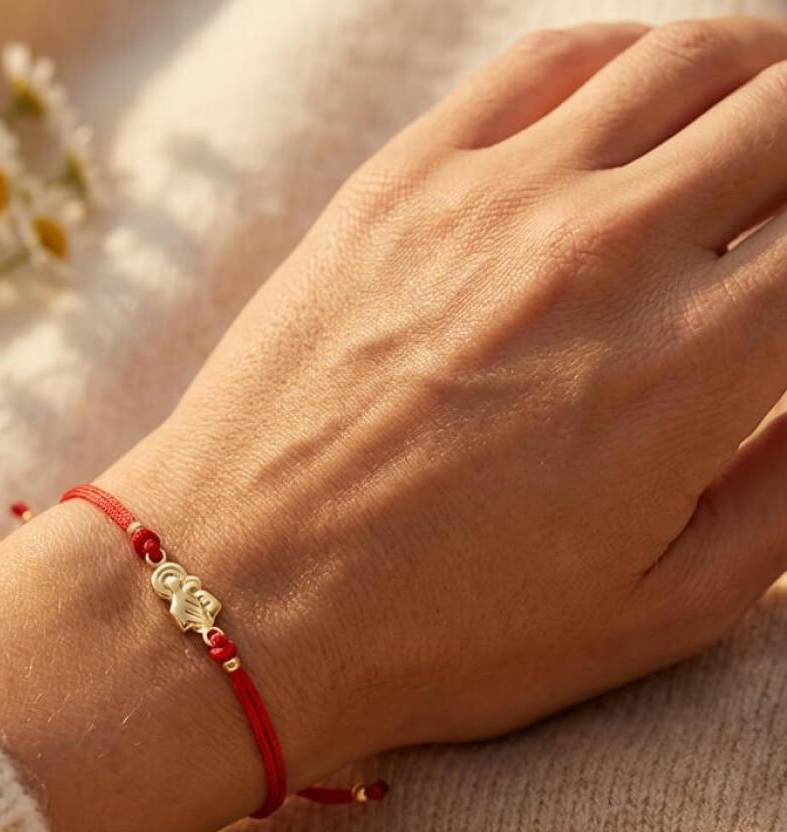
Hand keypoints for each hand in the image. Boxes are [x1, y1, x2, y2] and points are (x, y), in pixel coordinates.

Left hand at [0, 17, 786, 831]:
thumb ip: (785, 495)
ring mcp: (493, 202)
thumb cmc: (436, 635)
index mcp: (689, 372)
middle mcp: (607, 255)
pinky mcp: (398, 187)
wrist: (239, 597)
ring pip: (682, 63)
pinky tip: (640, 88)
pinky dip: (623, 57)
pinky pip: (543, 66)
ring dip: (757, 67)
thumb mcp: (651, 614)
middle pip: (785, 117)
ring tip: (769, 100)